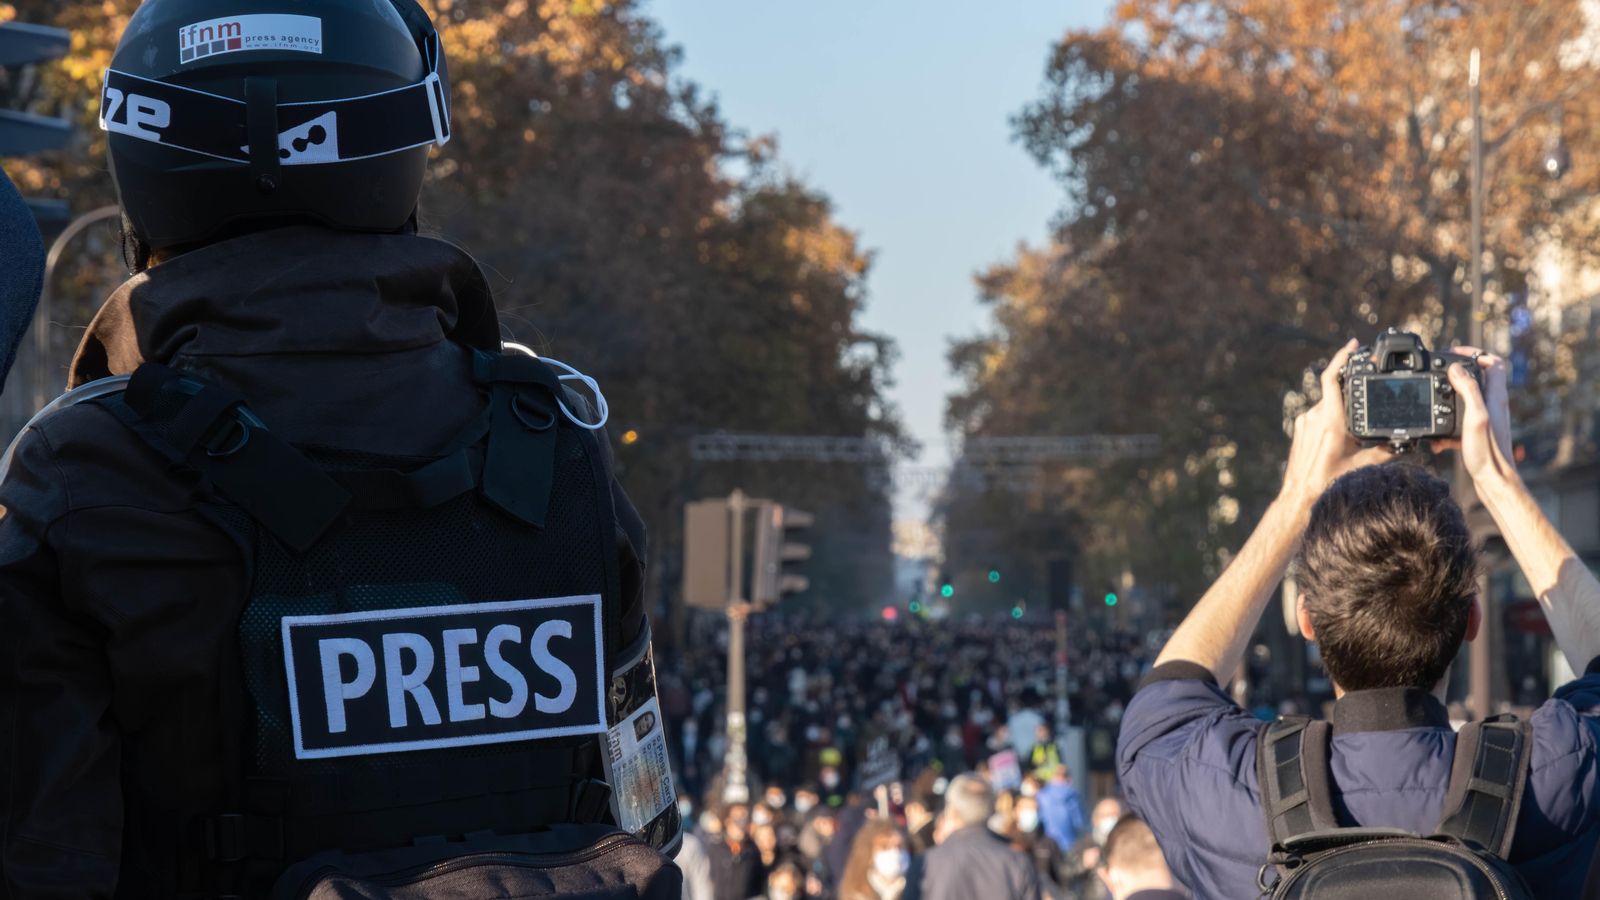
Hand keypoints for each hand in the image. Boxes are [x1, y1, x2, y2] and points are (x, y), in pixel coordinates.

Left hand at [1280, 339, 1392, 506]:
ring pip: (1326, 405)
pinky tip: (1342, 432)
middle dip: (1350, 388)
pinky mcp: (1299, 430)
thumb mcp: (1363, 465)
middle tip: (1366, 386)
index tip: (1353, 346)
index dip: (1342, 358)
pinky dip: (1331, 416)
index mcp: (1329, 419)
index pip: (1332, 378)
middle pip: (1333, 391)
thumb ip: (1386, 451)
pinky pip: (1318, 415)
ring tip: (1356, 420)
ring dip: (1341, 406)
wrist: (1299, 496)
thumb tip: (1405, 442)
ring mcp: (1304, 422)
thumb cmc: (1328, 482)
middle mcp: (1313, 416)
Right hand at [1431, 348, 1517, 488]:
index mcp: (1494, 397)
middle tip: (1438, 374)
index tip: (1454, 353)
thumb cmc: (1487, 452)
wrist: (1493, 480)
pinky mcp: (1477, 433)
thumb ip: (1469, 390)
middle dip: (1456, 374)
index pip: (1493, 363)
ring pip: (1465, 400)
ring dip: (1448, 400)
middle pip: (1478, 378)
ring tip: (1432, 405)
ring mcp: (1485, 419)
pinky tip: (1437, 440)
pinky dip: (1446, 427)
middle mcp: (1492, 405)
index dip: (1476, 353)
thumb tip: (1456, 368)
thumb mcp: (1476, 416)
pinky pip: (1459, 421)